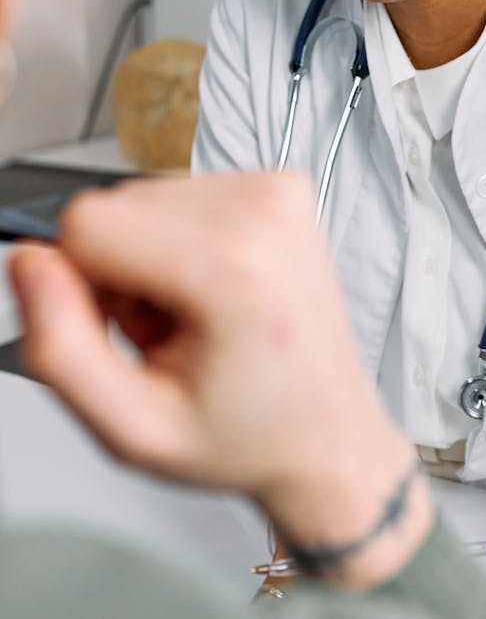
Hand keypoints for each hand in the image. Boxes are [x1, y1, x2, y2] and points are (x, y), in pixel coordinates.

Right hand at [9, 171, 431, 585]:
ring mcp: (279, 193)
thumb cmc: (245, 433)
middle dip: (120, 272)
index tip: (130, 332)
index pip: (87, 221)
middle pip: (116, 205)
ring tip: (197, 315)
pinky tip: (217, 289)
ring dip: (153, 257)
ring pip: (147, 195)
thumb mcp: (132, 428)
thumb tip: (28, 261)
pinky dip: (186, 240)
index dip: (83, 286)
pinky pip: (186, 192)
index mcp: (233, 268)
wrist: (324, 430)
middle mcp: (263, 214)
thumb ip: (60, 348)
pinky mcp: (282, 185)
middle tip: (169, 332)